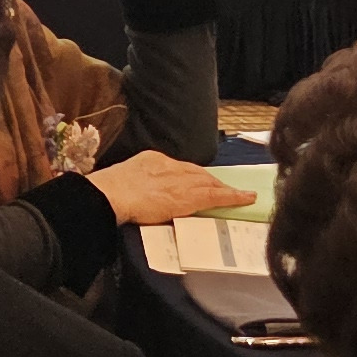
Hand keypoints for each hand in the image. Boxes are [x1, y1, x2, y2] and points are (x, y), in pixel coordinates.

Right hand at [90, 146, 249, 223]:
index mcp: (152, 159)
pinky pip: (216, 195)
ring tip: (239, 195)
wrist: (111, 195)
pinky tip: (246, 198)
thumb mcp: (124, 179)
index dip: (191, 176)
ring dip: (224, 188)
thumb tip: (140, 194)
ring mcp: (181, 180)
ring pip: (209, 182)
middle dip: (211, 181)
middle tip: (225, 189)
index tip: (197, 182)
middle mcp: (170, 166)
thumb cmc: (109, 193)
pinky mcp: (191, 196)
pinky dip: (233, 196)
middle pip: (197, 172)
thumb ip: (138, 183)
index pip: (179, 167)